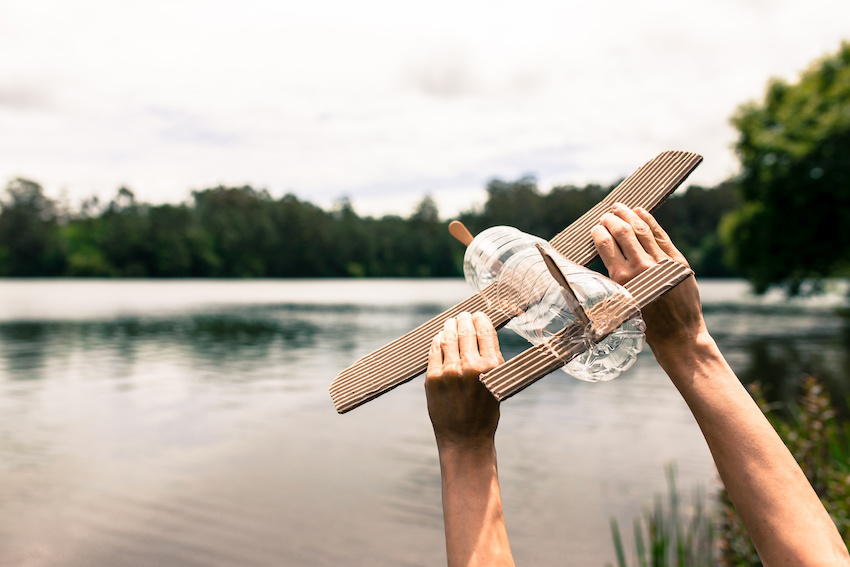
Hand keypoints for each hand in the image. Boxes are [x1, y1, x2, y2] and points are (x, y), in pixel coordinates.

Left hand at [425, 311, 503, 449]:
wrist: (465, 441)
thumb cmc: (485, 414)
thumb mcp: (497, 385)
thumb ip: (490, 361)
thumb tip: (482, 335)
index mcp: (491, 367)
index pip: (485, 331)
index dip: (481, 318)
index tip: (479, 314)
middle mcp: (470, 366)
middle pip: (465, 330)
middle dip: (464, 319)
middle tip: (464, 315)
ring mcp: (449, 371)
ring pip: (448, 337)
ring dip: (450, 326)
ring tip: (452, 322)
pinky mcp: (432, 378)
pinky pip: (434, 350)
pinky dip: (438, 340)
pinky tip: (440, 337)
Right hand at [590, 203, 707, 352]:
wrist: (678, 335)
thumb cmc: (646, 325)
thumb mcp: (621, 304)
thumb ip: (614, 281)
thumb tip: (605, 260)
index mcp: (622, 279)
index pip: (605, 244)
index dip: (598, 232)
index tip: (595, 229)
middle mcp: (641, 267)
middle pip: (622, 231)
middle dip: (611, 219)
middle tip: (606, 215)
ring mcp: (661, 262)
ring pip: (641, 229)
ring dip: (628, 215)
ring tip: (619, 208)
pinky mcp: (677, 262)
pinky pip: (661, 235)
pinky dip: (649, 220)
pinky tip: (641, 212)